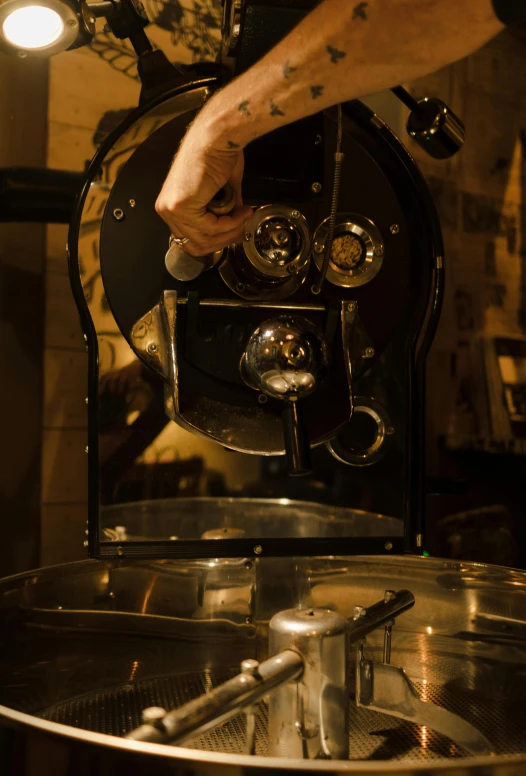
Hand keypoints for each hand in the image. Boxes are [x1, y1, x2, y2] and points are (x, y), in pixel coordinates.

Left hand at [155, 115, 252, 257]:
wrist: (216, 138)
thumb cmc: (217, 154)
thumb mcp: (221, 192)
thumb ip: (223, 213)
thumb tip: (236, 228)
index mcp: (171, 205)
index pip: (191, 240)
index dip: (217, 241)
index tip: (237, 234)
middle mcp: (166, 209)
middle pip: (196, 245)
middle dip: (224, 240)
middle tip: (242, 229)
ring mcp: (170, 210)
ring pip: (204, 239)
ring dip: (230, 231)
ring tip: (244, 216)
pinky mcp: (180, 208)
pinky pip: (210, 228)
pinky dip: (229, 223)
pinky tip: (240, 212)